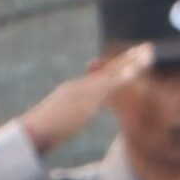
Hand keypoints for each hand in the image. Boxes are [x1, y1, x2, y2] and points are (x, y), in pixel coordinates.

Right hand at [18, 46, 154, 156]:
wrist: (32, 131)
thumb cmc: (45, 130)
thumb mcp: (64, 119)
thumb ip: (75, 112)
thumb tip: (78, 113)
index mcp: (76, 90)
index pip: (101, 77)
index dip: (119, 67)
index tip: (134, 58)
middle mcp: (80, 86)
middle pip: (109, 70)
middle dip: (128, 58)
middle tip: (147, 48)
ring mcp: (82, 90)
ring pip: (111, 73)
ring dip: (130, 62)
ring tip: (147, 53)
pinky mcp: (83, 98)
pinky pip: (106, 86)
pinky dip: (120, 77)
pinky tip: (133, 71)